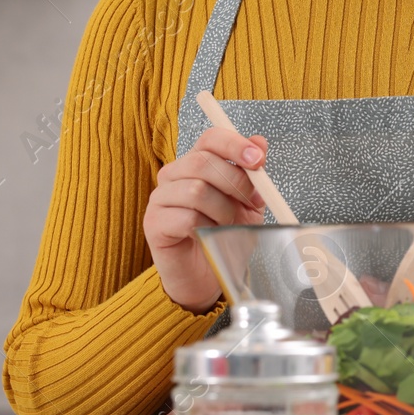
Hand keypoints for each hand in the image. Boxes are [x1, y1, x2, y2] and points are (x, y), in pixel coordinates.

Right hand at [143, 127, 267, 311]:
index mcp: (196, 163)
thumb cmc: (225, 236)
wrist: (209, 276)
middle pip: (203, 161)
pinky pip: (186, 217)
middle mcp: (174, 175)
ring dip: (222, 210)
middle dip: (236, 182)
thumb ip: (252, 174)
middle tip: (250, 203)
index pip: (211, 138)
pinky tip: (209, 235)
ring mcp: (160, 198)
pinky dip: (206, 228)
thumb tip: (259, 142)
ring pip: (196, 190)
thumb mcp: (247, 203)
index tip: (258, 160)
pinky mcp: (153, 224)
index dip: (235, 145)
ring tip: (226, 225)